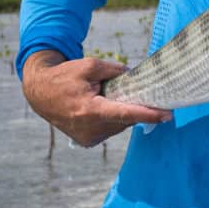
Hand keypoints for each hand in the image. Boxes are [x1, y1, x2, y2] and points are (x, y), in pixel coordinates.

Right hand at [22, 50, 172, 147]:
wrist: (40, 93)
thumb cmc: (65, 77)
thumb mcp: (90, 65)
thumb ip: (115, 70)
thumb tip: (135, 77)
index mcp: (91, 110)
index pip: (126, 114)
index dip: (149, 114)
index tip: (168, 115)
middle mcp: (90, 129)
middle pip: (125, 119)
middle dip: (133, 106)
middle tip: (132, 91)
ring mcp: (88, 138)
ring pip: (119, 125)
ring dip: (121, 112)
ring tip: (104, 98)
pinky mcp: (87, 142)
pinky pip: (110, 130)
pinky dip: (112, 119)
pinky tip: (101, 107)